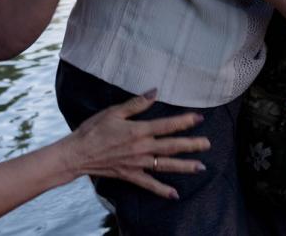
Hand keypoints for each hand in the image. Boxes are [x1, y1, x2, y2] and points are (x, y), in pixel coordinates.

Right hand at [61, 93, 210, 199]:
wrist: (77, 154)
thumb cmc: (93, 130)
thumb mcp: (114, 111)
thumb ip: (137, 103)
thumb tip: (154, 91)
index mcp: (139, 130)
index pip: (167, 125)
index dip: (184, 121)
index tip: (199, 118)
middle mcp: (142, 148)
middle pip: (172, 146)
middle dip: (192, 145)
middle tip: (208, 144)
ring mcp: (138, 163)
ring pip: (166, 165)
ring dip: (185, 166)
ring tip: (201, 167)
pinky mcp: (131, 175)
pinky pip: (149, 184)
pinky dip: (162, 190)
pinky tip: (175, 194)